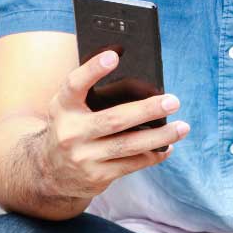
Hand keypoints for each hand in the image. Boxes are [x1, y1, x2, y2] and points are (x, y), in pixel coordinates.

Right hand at [40, 50, 188, 198]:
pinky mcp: (96, 177)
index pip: (75, 85)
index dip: (92, 69)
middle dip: (147, 110)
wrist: (50, 172)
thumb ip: (93, 92)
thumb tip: (140, 76)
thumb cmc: (72, 127)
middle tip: (173, 101)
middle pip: (114, 120)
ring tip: (182, 127)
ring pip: (128, 146)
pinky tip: (168, 147)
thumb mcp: (70, 108)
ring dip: (160, 137)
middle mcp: (70, 132)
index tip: (114, 55)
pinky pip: (131, 164)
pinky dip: (153, 155)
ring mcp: (83, 157)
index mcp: (63, 107)